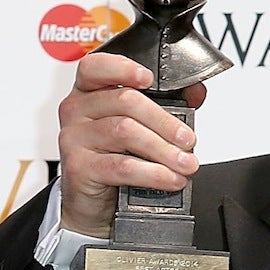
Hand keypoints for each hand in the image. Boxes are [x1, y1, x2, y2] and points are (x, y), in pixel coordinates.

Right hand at [58, 53, 206, 237]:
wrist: (94, 202)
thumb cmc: (115, 157)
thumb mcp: (140, 126)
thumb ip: (167, 104)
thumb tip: (196, 91)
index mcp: (90, 91)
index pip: (96, 67)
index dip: (123, 68)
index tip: (150, 79)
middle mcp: (77, 110)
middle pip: (125, 102)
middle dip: (165, 122)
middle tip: (188, 140)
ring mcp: (74, 137)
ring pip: (125, 132)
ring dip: (164, 149)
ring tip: (186, 164)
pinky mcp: (78, 166)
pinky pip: (121, 166)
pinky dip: (153, 173)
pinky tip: (170, 178)